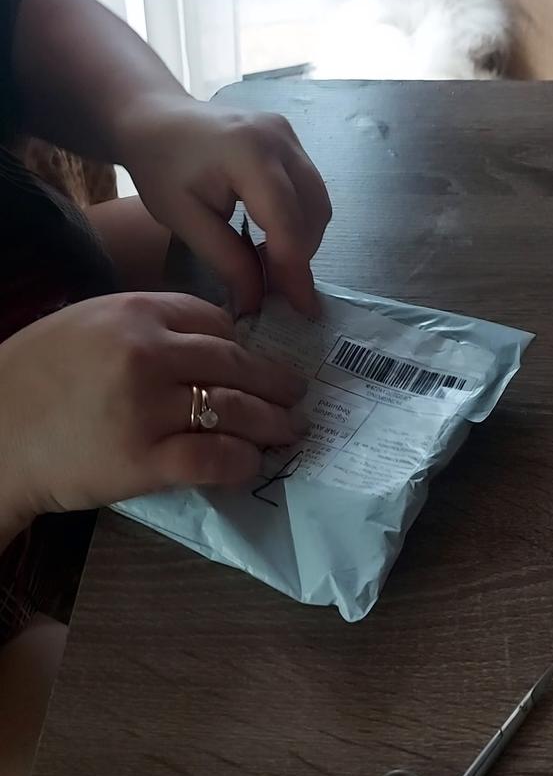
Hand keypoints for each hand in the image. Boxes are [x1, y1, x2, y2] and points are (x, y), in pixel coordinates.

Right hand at [0, 293, 306, 524]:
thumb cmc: (32, 377)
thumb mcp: (85, 326)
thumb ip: (143, 326)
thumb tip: (204, 343)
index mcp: (134, 312)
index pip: (213, 320)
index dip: (245, 344)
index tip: (258, 362)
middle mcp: (148, 352)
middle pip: (235, 363)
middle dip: (275, 382)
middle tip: (298, 395)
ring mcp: (148, 406)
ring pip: (234, 410)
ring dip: (272, 423)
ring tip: (291, 430)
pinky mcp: (143, 460)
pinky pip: (212, 457)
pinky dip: (240, 461)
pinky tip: (252, 463)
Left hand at [116, 94, 331, 314]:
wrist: (155, 118)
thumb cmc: (159, 166)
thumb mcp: (183, 219)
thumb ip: (225, 260)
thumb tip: (256, 302)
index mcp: (248, 153)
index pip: (286, 221)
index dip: (294, 269)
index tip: (300, 309)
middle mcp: (279, 139)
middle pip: (312, 211)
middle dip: (300, 256)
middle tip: (276, 290)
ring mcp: (289, 135)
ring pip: (317, 201)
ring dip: (303, 240)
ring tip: (270, 265)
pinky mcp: (290, 140)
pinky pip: (309, 188)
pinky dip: (299, 220)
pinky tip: (272, 239)